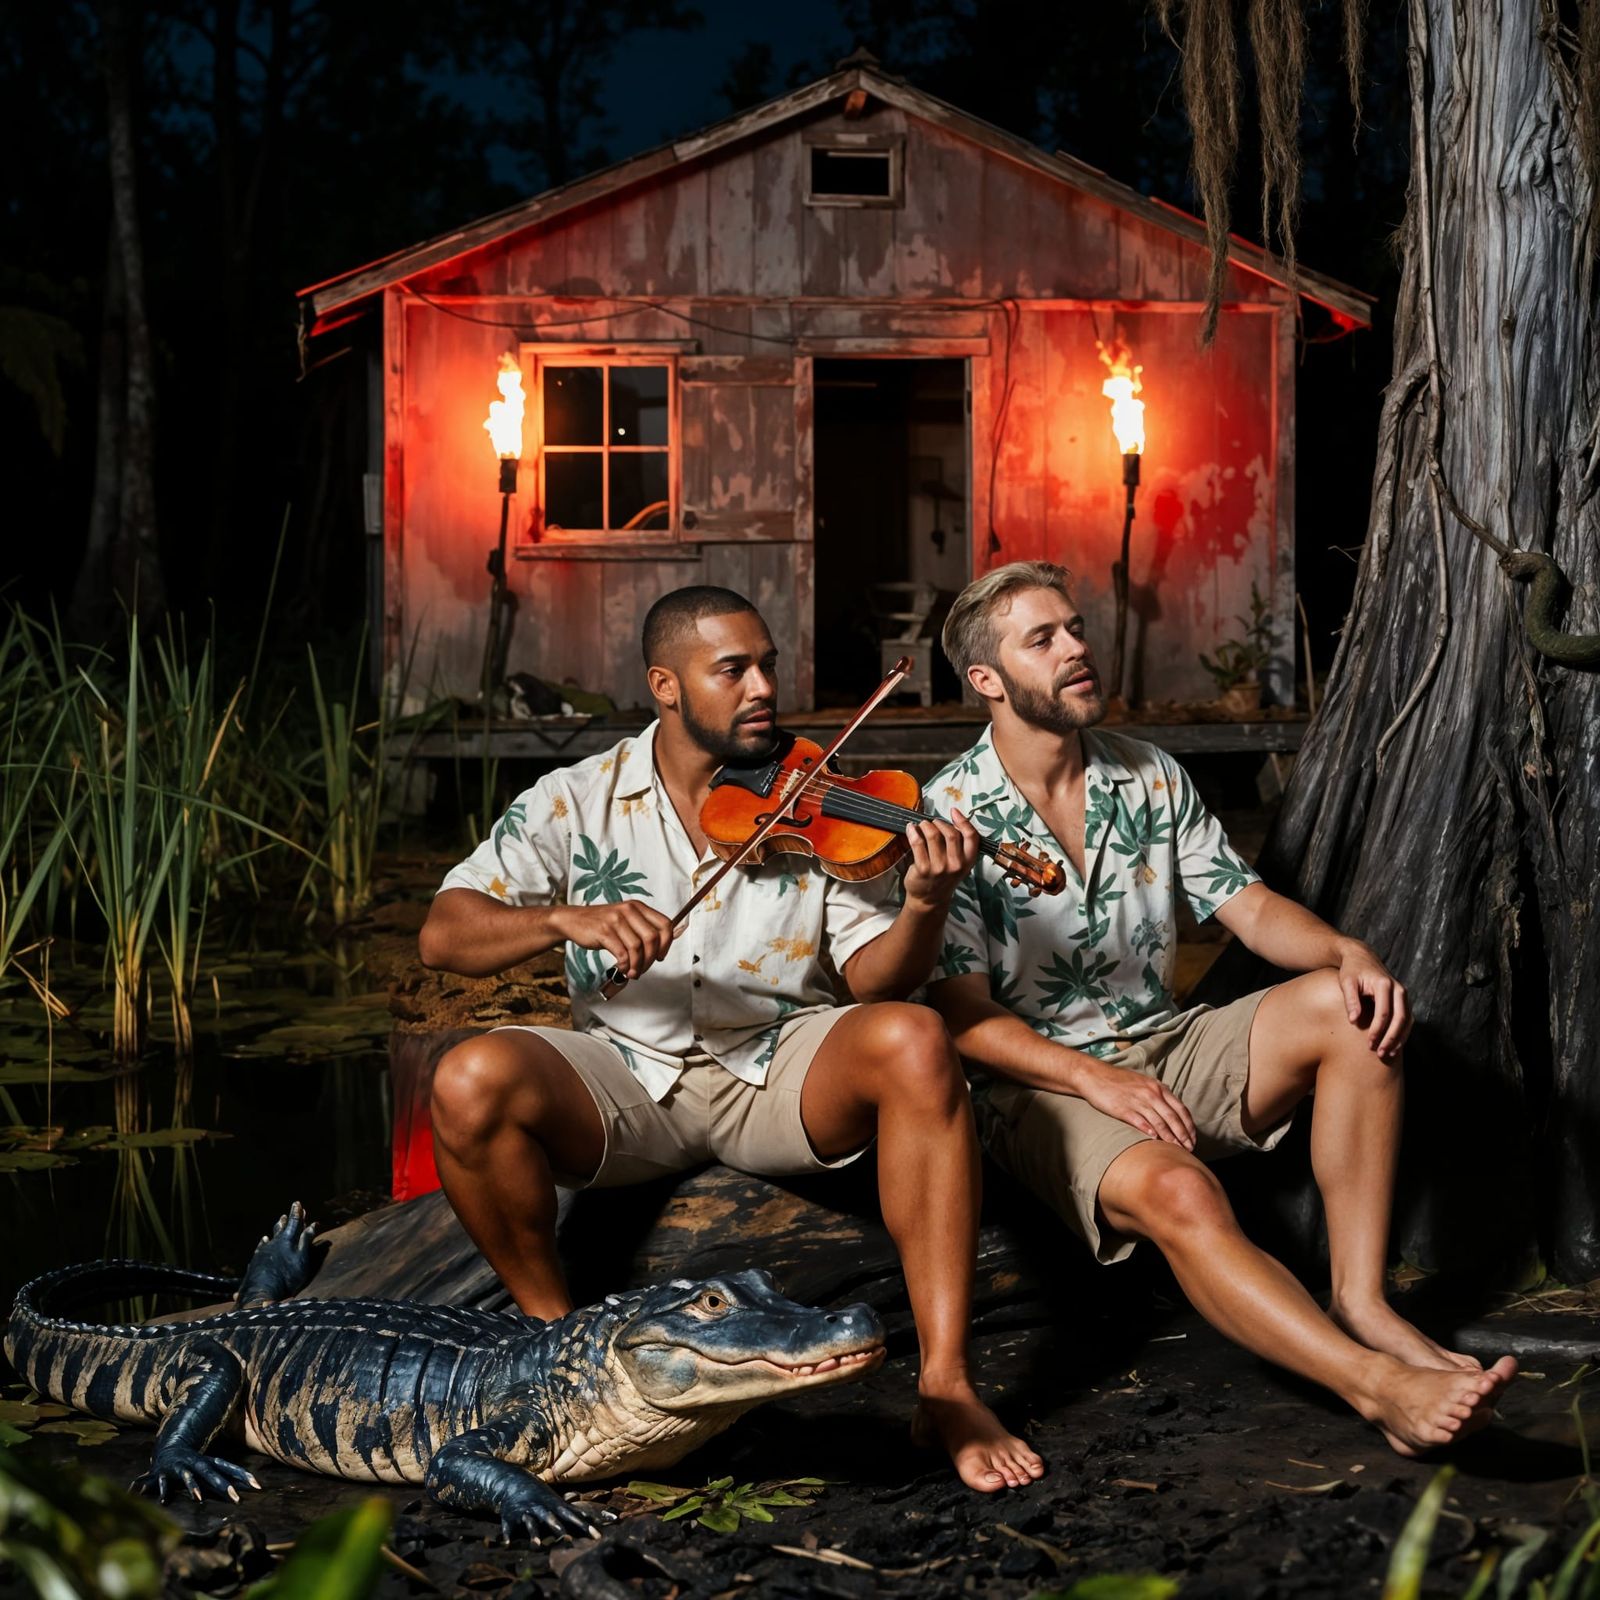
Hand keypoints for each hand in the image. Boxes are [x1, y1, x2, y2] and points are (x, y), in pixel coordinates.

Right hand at [553, 901, 675, 979]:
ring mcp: (616, 920)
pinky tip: (622, 967)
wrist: (574, 920)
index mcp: (638, 907)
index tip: (661, 956)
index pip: (665, 924)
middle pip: (653, 938)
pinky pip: (622, 953)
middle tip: (644, 969)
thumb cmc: (602, 924)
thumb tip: (660, 950)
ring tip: (632, 972)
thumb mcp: (625, 920)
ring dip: (637, 965)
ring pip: (637, 948)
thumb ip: (642, 930)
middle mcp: (629, 910)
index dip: (667, 943)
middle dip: (651, 958)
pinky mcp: (604, 931)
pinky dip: (625, 964)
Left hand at [903, 808, 980, 909]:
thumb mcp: (959, 864)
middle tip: (933, 822)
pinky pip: (917, 843)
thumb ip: (959, 845)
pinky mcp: (923, 868)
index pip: (971, 836)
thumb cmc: (943, 878)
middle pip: (951, 833)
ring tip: (922, 825)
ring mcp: (939, 867)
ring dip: (926, 825)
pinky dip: (913, 832)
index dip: (963, 820)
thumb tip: (951, 819)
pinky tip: (910, 829)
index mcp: (968, 861)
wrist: (929, 899)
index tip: (954, 812)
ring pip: (933, 835)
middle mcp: (956, 865)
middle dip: (940, 823)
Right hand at [1075, 1059, 1195, 1149]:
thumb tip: (1171, 1106)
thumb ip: (1158, 1093)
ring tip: (1177, 1150)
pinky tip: (1156, 1141)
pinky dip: (1150, 1132)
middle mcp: (1151, 1094)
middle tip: (1189, 1149)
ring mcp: (1137, 1101)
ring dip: (1170, 1138)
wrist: (1094, 1075)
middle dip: (1183, 1136)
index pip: (1180, 1109)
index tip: (1193, 1138)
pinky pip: (1141, 1123)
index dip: (1189, 1126)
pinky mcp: (1123, 1109)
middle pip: (1173, 1118)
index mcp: (1158, 1087)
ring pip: (1160, 1123)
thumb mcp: (1143, 1082)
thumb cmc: (1118, 1080)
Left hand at [1337, 942, 1409, 1058]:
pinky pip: (1408, 1019)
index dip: (1377, 1030)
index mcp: (1384, 984)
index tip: (1369, 1044)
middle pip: (1400, 1018)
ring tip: (1387, 1054)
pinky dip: (1403, 1033)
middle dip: (1391, 1038)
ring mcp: (1403, 994)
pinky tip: (1394, 1046)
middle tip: (1379, 1053)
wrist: (1361, 957)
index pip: (1383, 1013)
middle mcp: (1398, 989)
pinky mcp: (1403, 1000)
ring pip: (1407, 1020)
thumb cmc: (1351, 970)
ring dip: (1399, 1038)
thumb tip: (1354, 1021)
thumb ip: (1351, 1000)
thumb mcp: (1346, 982)